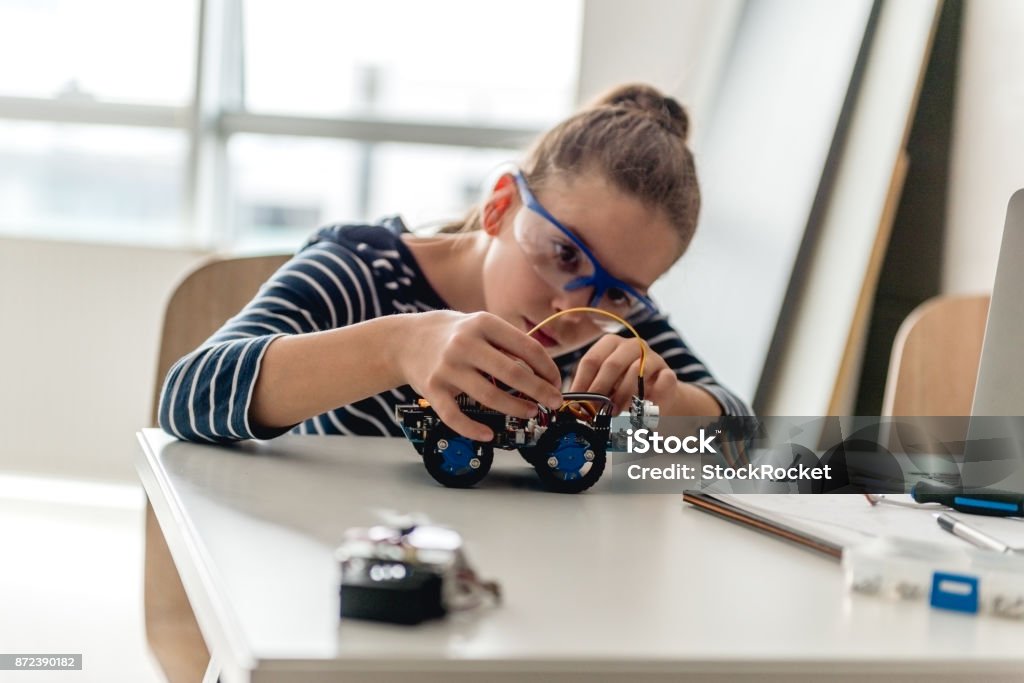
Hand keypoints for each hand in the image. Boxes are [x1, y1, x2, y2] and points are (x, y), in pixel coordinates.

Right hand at [397, 311, 563, 440]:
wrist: (406, 340)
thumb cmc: (453, 335)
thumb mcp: (480, 326)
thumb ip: (508, 344)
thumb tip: (543, 373)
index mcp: (483, 324)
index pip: (527, 348)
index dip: (548, 369)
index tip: (556, 382)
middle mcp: (465, 344)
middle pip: (513, 373)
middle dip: (540, 392)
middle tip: (553, 402)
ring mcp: (447, 367)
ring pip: (489, 396)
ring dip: (515, 408)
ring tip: (530, 412)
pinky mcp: (432, 389)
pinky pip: (455, 416)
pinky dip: (473, 429)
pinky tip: (489, 434)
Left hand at [569, 334, 720, 415]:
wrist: (657, 394)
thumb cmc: (624, 387)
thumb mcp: (605, 385)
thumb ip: (590, 389)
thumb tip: (569, 404)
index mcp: (611, 343)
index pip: (591, 360)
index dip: (581, 383)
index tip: (575, 403)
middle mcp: (632, 345)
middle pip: (612, 365)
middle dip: (599, 390)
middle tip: (593, 410)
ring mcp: (653, 357)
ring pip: (635, 372)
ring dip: (622, 397)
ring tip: (614, 412)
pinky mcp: (669, 373)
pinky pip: (661, 383)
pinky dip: (649, 399)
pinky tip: (640, 410)